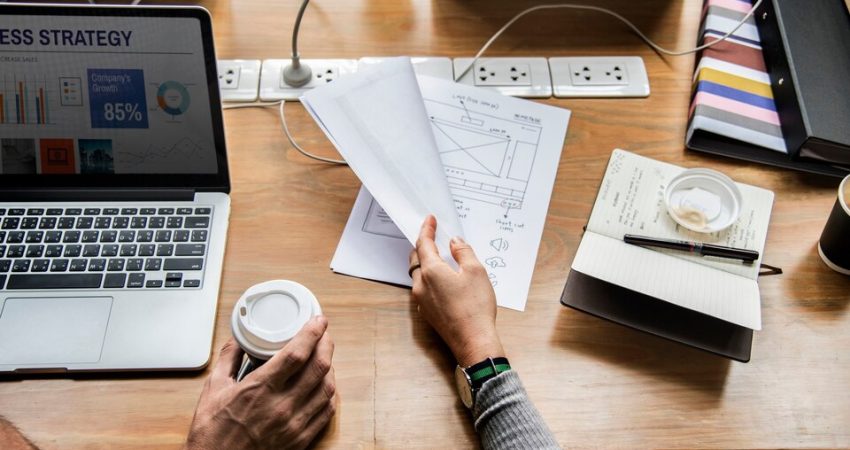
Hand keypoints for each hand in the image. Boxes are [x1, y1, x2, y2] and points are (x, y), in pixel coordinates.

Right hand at [185, 316, 336, 449]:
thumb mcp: (213, 389)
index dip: (313, 332)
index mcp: (260, 389)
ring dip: (330, 368)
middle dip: (326, 344)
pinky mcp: (300, 440)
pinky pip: (326, 412)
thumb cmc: (212, 432)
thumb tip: (238, 338)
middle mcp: (282, 406)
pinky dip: (329, 394)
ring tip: (323, 356)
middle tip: (323, 333)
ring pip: (327, 389)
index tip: (318, 320)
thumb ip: (228, 359)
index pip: (297, 353)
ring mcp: (294, 425)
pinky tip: (323, 385)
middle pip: (319, 367)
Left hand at [409, 215, 504, 366]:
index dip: (426, 229)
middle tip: (432, 236)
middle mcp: (421, 286)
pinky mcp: (427, 312)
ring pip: (418, 275)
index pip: (423, 244)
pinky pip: (423, 288)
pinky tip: (443, 279)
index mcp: (431, 272)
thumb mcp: (476, 272)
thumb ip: (463, 252)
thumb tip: (455, 242)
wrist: (473, 341)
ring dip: (425, 262)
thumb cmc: (476, 308)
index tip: (430, 220)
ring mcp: (421, 301)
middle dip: (423, 245)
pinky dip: (429, 278)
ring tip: (440, 256)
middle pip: (416, 259)